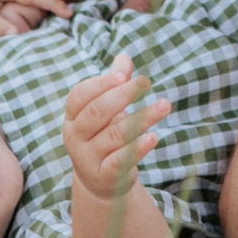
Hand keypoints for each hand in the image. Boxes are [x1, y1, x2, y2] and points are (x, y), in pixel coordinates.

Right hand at [64, 53, 170, 198]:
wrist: (100, 181)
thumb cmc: (103, 135)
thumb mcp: (106, 110)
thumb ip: (115, 84)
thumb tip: (124, 56)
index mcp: (72, 117)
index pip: (79, 96)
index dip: (100, 84)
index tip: (124, 76)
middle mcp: (74, 137)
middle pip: (97, 112)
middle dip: (123, 95)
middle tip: (146, 82)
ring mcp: (87, 158)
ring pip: (115, 134)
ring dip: (142, 118)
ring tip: (165, 105)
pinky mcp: (104, 176)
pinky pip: (121, 160)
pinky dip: (138, 148)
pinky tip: (154, 137)